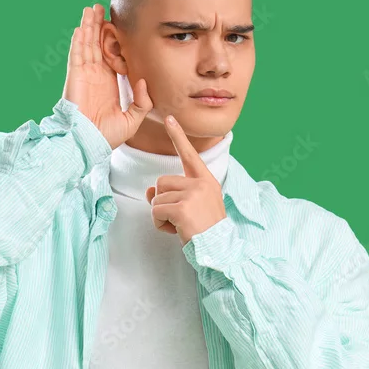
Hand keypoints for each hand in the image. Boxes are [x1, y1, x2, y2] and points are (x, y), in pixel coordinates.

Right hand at [62, 4, 152, 149]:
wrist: (89, 143)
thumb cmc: (108, 136)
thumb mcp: (133, 119)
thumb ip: (142, 101)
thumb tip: (143, 81)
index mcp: (109, 84)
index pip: (112, 56)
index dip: (114, 41)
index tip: (118, 27)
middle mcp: (96, 76)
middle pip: (97, 44)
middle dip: (98, 26)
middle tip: (101, 8)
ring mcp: (85, 75)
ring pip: (87, 44)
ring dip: (88, 26)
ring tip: (91, 8)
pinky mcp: (76, 76)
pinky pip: (77, 54)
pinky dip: (79, 40)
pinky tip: (82, 26)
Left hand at [145, 115, 227, 245]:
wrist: (218, 249)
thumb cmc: (206, 230)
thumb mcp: (193, 206)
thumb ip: (174, 194)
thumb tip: (149, 192)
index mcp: (206, 180)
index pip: (189, 155)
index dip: (178, 136)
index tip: (169, 118)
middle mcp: (200, 183)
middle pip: (161, 182)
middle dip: (162, 202)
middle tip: (179, 217)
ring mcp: (192, 194)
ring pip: (156, 198)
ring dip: (161, 215)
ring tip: (180, 224)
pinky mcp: (182, 208)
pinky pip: (156, 211)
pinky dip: (160, 224)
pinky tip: (176, 230)